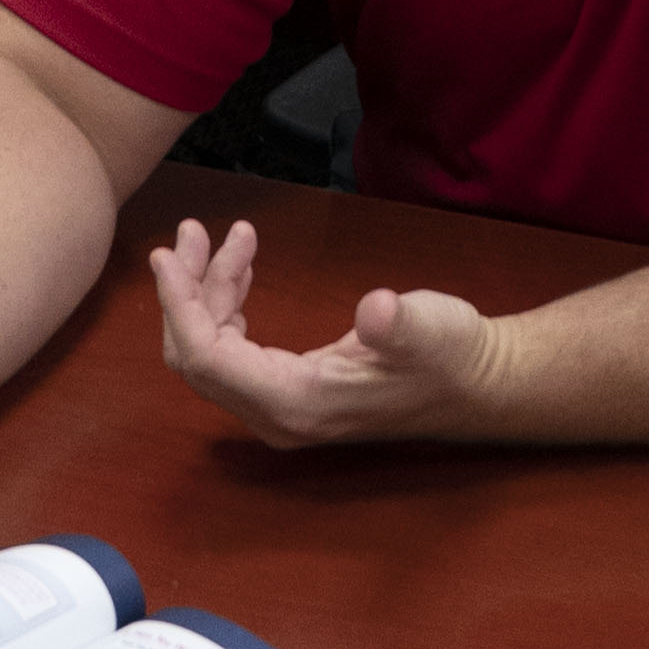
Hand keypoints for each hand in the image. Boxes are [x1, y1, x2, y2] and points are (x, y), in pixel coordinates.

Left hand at [150, 218, 499, 448]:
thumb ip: (402, 325)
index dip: (179, 306)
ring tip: (225, 235)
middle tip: (193, 232)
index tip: (167, 255)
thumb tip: (379, 311)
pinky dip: (228, 304)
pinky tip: (242, 269)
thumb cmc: (457, 356)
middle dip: (186, 292)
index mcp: (299, 403)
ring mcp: (282, 408)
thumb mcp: (435, 329)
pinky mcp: (290, 391)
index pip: (207, 360)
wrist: (481, 384)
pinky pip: (234, 350)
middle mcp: (278, 415)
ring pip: (213, 350)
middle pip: (197, 356)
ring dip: (207, 292)